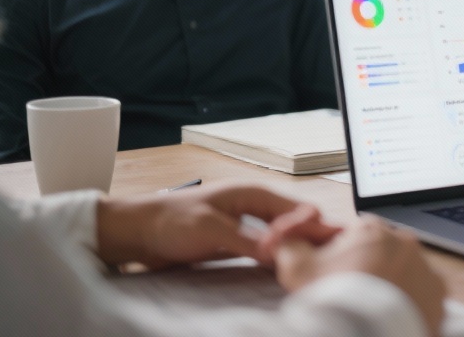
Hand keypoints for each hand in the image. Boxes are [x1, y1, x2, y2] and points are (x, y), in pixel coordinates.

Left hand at [95, 183, 339, 267]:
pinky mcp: (239, 242)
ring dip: (296, 249)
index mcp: (253, 193)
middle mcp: (256, 207)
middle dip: (311, 239)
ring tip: (314, 267)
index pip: (299, 209)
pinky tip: (288, 270)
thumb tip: (280, 252)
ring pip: (285, 237)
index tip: (323, 250)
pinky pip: (269, 249)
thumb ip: (247, 241)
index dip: (314, 228)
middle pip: (297, 222)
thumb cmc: (169, 222)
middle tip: (327, 262)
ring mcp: (248, 225)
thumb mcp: (210, 231)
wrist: (136, 233)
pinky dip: (280, 258)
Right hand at [274, 215, 445, 335]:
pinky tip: (389, 319)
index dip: (340, 258)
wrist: (365, 332)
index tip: (334, 280)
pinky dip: (408, 307)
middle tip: (351, 298)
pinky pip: (421, 298)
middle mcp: (405, 242)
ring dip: (390, 289)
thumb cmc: (334, 298)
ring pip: (403, 276)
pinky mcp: (437, 296)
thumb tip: (287, 239)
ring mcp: (425, 269)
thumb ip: (291, 245)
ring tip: (370, 311)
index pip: (354, 236)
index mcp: (372, 228)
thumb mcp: (298, 268)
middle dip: (368, 272)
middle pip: (381, 255)